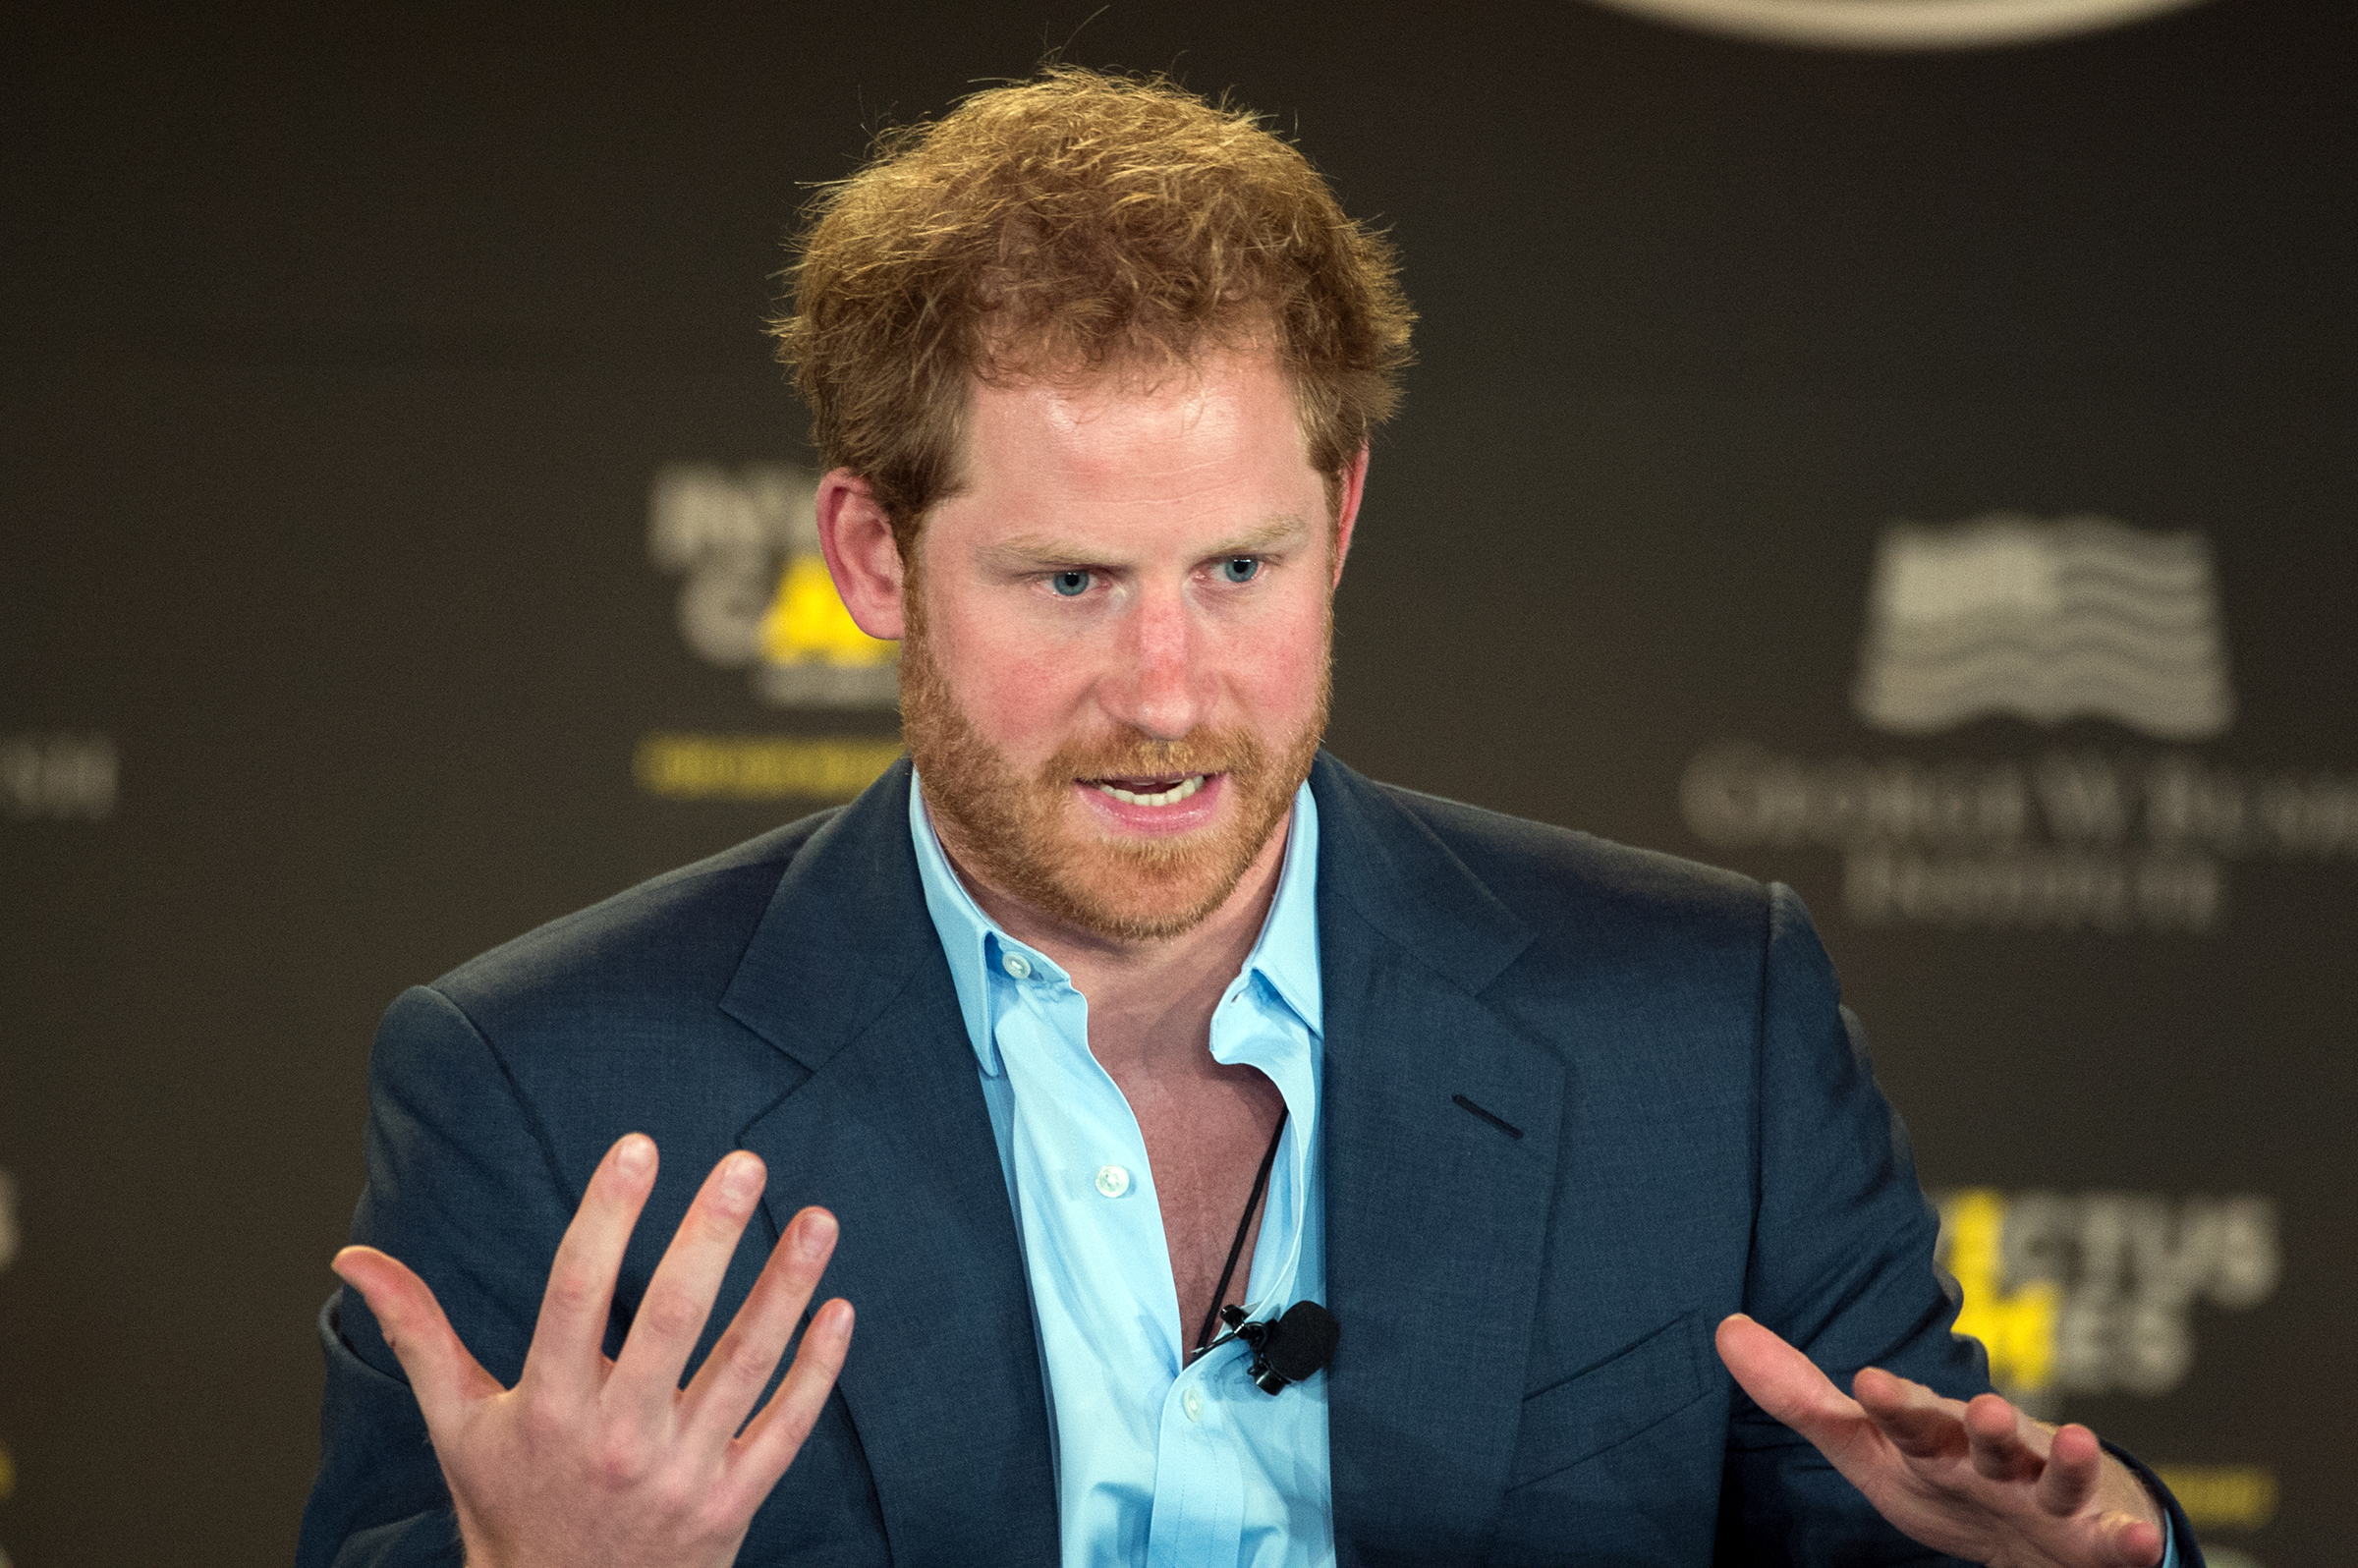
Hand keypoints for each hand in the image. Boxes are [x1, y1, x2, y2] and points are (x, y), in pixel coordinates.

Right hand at [332, 1133, 854, 1567]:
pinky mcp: (731, 1504)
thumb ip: (419, 1333)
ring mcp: (681, 1474)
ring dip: (785, 1288)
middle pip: (671, 1320)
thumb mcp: (458, 1425)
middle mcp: (616, 1439)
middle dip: (710, 1236)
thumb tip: (354, 1261)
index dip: (607, 1216)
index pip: (575, 1294)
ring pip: (743, 1366)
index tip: (638, 1146)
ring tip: (818, 1218)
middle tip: (746, 1162)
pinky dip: (817, 1370)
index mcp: (546, 1407)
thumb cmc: (511, 1506)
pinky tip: (839, 1308)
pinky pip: (785, 1428)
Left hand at [1716, 1314, 2164, 1567]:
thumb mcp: (1867, 1448)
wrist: (2035, 1534)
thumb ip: (1802, 1398)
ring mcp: (2046, 1496)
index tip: (1868, 1382)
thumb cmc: (1942, 1479)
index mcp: (1936, 1440)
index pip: (1907, 1420)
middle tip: (1978, 1408)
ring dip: (2066, 1461)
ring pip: (2057, 1478)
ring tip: (2075, 1439)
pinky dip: (2126, 1542)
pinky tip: (2133, 1542)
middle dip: (1987, 1424)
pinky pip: (2112, 1543)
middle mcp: (1993, 1458)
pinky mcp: (2094, 1540)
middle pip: (1989, 1440)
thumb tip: (1725, 1328)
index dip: (1891, 1404)